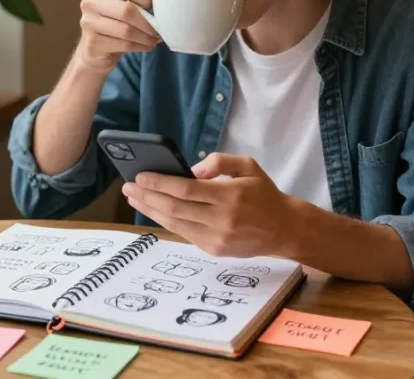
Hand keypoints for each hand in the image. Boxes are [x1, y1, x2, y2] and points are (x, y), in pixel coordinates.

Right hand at [75, 0, 160, 72]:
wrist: (93, 49)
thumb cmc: (112, 21)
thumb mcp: (123, 2)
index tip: (156, 8)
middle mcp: (91, 3)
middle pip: (127, 10)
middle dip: (148, 22)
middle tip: (160, 29)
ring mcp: (89, 23)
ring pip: (127, 31)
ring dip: (146, 37)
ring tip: (155, 39)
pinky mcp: (93, 43)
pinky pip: (124, 45)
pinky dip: (141, 46)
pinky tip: (147, 46)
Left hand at [121, 152, 313, 257]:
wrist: (284, 229)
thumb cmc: (264, 194)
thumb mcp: (247, 166)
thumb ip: (219, 162)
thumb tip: (190, 171)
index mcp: (231, 196)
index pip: (186, 190)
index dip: (160, 183)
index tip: (140, 176)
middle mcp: (222, 220)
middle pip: (175, 208)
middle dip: (148, 197)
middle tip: (128, 187)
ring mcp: (217, 238)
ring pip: (175, 224)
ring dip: (151, 210)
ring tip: (134, 199)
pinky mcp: (214, 250)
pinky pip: (184, 234)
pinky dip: (166, 221)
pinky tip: (154, 210)